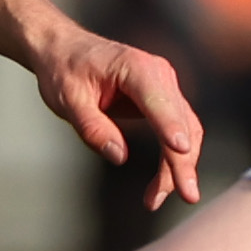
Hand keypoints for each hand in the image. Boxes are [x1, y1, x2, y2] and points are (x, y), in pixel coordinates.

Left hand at [31, 19, 204, 209]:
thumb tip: (119, 156)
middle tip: (187, 196)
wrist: (63, 50)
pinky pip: (177, 131)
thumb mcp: (68, 100)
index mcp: (135, 67)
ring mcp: (164, 86)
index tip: (181, 151)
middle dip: (183, 162)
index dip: (171, 128)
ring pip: (184, 131)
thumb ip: (92, 127)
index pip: (159, 102)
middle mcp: (159, 74)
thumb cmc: (63, 70)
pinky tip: (161, 184)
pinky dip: (172, 159)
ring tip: (156, 199)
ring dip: (178, 167)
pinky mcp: (162, 100)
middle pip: (180, 123)